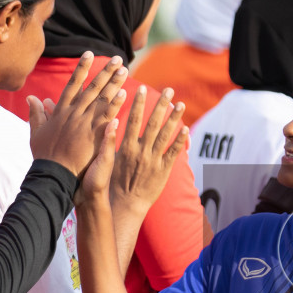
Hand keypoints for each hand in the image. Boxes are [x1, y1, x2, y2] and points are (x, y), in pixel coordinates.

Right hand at [27, 54, 128, 176]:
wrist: (53, 173)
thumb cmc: (44, 156)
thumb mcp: (36, 132)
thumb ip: (36, 113)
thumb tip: (32, 97)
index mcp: (61, 111)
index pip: (73, 84)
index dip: (81, 68)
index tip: (89, 53)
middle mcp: (73, 112)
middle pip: (92, 87)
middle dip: (105, 72)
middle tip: (117, 59)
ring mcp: (84, 122)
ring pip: (101, 98)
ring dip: (114, 84)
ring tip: (124, 70)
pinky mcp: (93, 134)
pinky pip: (106, 116)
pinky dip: (115, 104)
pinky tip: (124, 94)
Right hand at [82, 85, 186, 211]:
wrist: (124, 204)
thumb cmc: (112, 183)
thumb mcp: (106, 160)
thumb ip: (109, 140)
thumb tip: (108, 121)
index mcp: (126, 146)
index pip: (133, 119)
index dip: (138, 103)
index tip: (142, 88)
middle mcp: (141, 151)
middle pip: (153, 123)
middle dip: (161, 105)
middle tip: (168, 89)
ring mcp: (153, 160)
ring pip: (166, 135)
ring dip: (174, 118)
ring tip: (181, 104)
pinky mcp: (163, 170)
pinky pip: (173, 153)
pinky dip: (180, 141)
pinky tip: (185, 128)